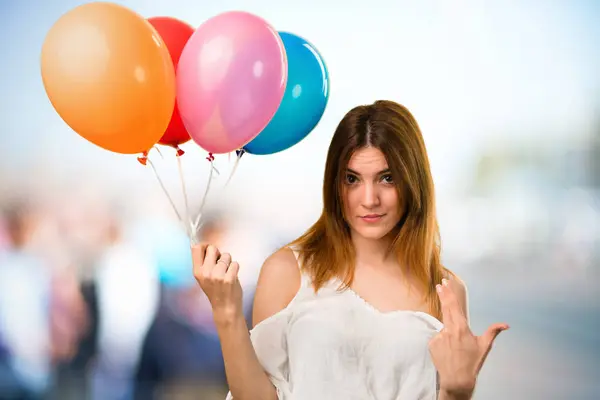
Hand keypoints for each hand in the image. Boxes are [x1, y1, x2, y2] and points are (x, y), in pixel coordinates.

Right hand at [192, 243, 242, 323]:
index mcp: (197, 272)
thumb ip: (204, 263)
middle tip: (221, 263)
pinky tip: (232, 277)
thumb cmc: (216, 291)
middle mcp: (206, 273)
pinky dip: (236, 268)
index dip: (205, 245)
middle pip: (212, 248)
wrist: (225, 308)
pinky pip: (235, 263)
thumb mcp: (204, 278)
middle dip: (219, 253)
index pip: (196, 248)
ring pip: (226, 255)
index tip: (210, 249)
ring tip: (226, 272)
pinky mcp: (229, 278)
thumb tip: (208, 246)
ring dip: (229, 262)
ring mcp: (217, 276)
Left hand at [429, 279, 508, 395]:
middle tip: (439, 284)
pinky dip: (443, 341)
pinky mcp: (432, 343)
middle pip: (445, 308)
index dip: (448, 293)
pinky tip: (448, 351)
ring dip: (449, 331)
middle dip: (442, 295)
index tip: (444, 283)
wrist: (457, 380)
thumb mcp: (484, 346)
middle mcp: (448, 330)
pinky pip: (438, 337)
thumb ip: (493, 332)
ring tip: (456, 346)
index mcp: (461, 328)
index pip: (453, 306)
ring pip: (444, 327)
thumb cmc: (472, 362)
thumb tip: (505, 325)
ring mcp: (438, 336)